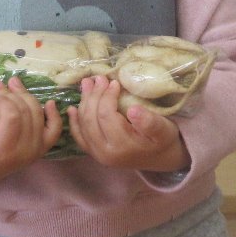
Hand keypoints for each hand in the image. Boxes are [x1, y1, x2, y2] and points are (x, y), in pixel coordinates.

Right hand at [0, 76, 63, 191]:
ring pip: (38, 115)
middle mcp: (24, 152)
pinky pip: (55, 130)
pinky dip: (54, 116)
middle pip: (25, 113)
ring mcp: (35, 150)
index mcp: (3, 152)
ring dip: (27, 96)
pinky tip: (50, 103)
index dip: (4, 101)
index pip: (12, 118)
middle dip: (13, 95)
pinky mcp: (41, 148)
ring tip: (13, 83)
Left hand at [67, 75, 188, 171]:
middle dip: (93, 96)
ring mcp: (97, 154)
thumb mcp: (164, 129)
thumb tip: (133, 110)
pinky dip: (74, 122)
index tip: (114, 82)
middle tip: (98, 78)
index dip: (107, 96)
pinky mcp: (94, 153)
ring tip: (87, 84)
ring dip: (83, 103)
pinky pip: (79, 137)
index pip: (106, 116)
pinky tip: (71, 108)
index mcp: (122, 146)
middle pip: (91, 119)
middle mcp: (105, 153)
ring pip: (83, 125)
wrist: (160, 158)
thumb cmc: (163, 140)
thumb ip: (150, 122)